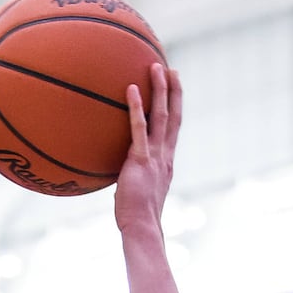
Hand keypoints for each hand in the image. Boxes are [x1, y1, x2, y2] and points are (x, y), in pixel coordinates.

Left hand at [115, 63, 181, 232]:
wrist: (141, 226)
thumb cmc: (135, 215)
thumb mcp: (136, 190)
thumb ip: (131, 177)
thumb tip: (116, 172)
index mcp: (166, 161)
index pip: (173, 129)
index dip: (176, 108)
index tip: (174, 90)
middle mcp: (165, 154)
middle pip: (175, 115)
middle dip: (174, 92)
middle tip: (171, 69)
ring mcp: (156, 155)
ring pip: (163, 115)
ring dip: (161, 89)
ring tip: (156, 67)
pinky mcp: (141, 159)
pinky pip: (139, 128)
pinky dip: (137, 107)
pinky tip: (131, 88)